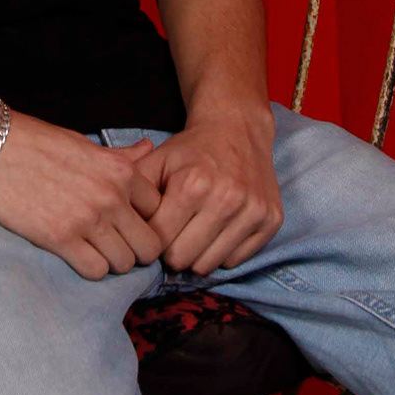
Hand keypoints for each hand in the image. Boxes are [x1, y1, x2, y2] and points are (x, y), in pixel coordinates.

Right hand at [0, 110, 166, 280]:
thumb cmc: (35, 141)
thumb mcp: (84, 143)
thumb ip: (120, 156)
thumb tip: (147, 148)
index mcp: (120, 170)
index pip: (158, 210)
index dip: (145, 220)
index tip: (130, 223)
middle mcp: (111, 196)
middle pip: (149, 245)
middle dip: (136, 248)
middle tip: (117, 244)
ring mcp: (87, 219)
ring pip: (125, 263)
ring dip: (113, 260)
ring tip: (94, 249)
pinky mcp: (60, 238)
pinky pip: (96, 271)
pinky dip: (90, 268)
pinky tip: (77, 254)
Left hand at [146, 102, 281, 274]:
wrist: (237, 128)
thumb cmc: (191, 150)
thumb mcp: (156, 160)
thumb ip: (133, 193)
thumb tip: (124, 233)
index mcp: (192, 184)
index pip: (158, 241)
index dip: (151, 236)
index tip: (155, 226)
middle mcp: (226, 199)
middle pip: (181, 259)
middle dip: (171, 250)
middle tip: (175, 231)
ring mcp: (252, 211)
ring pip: (207, 266)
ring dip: (196, 254)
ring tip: (195, 231)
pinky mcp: (271, 221)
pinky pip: (235, 261)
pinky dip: (222, 251)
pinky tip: (218, 229)